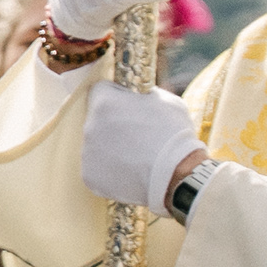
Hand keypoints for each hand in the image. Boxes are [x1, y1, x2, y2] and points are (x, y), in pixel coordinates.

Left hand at [80, 85, 206, 213]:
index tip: (127, 106)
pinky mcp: (89, 176)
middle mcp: (90, 126)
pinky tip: (130, 170)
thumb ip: (143, 95)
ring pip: (95, 145)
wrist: (179, 174)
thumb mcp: (165, 100)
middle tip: (135, 134)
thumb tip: (137, 94)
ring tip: (136, 155)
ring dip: (110, 147)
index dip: (116, 96)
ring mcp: (87, 153)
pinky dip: (111, 169)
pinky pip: (97, 168)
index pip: (100, 90)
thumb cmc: (175, 134)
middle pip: (96, 119)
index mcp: (104, 102)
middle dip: (112, 123)